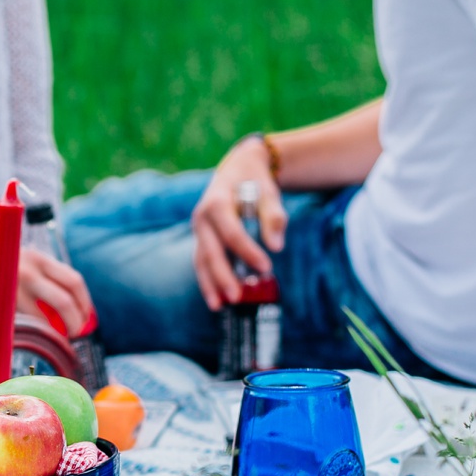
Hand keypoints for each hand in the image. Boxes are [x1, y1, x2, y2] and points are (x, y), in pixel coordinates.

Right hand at [0, 236, 95, 336]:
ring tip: (54, 339)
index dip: (84, 303)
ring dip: (56, 333)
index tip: (83, 317)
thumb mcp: (18, 260)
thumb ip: (40, 277)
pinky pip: (23, 324)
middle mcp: (30, 270)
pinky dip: (32, 334)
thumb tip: (63, 306)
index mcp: (39, 258)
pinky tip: (30, 336)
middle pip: (67, 300)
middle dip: (76, 323)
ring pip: (47, 318)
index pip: (74, 281)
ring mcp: (14, 287)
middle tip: (75, 334)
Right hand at [190, 136, 287, 311]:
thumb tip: (276, 246)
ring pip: (201, 260)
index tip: (266, 267)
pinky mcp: (202, 239)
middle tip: (236, 297)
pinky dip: (208, 280)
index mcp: (217, 202)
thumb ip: (273, 217)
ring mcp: (199, 229)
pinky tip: (216, 299)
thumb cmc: (255, 181)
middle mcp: (202, 217)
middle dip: (222, 275)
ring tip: (219, 306)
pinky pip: (202, 261)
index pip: (232, 232)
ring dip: (209, 284)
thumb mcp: (269, 192)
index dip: (248, 251)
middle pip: (210, 251)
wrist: (238, 169)